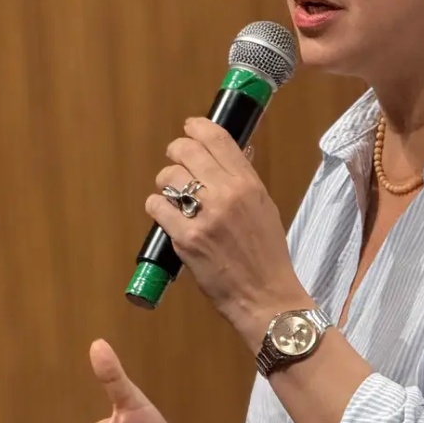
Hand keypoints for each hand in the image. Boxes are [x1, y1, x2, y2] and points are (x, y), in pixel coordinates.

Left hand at [146, 118, 313, 345]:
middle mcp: (226, 194)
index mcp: (248, 183)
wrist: (265, 296)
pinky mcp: (186, 238)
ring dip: (166, 183)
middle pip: (186, 151)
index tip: (190, 128)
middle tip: (176, 161)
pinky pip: (157, 206)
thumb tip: (232, 151)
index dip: (197, 127)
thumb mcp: (264, 208)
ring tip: (173, 197)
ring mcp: (204, 216)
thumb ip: (245, 179)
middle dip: (176, 152)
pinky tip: (166, 216)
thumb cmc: (267, 254)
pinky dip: (157, 208)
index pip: (217, 138)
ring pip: (168, 177)